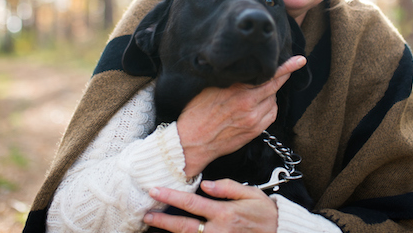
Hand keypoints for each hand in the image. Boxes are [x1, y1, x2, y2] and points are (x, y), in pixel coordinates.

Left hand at [144, 179, 277, 232]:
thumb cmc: (265, 214)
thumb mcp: (252, 194)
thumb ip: (228, 187)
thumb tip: (206, 183)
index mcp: (224, 213)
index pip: (192, 204)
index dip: (171, 197)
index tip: (155, 190)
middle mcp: (219, 231)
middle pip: (184, 226)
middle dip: (163, 220)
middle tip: (146, 215)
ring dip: (170, 232)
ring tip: (154, 226)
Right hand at [177, 56, 306, 176]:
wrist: (191, 142)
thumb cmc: (196, 114)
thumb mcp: (210, 88)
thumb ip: (230, 79)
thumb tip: (243, 69)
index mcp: (237, 91)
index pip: (267, 76)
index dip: (285, 67)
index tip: (299, 60)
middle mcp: (248, 105)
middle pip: (274, 87)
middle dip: (284, 76)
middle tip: (294, 65)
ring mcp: (253, 120)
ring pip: (273, 101)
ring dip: (270, 94)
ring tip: (257, 91)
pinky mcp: (254, 131)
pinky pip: (271, 115)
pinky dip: (269, 107)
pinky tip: (260, 105)